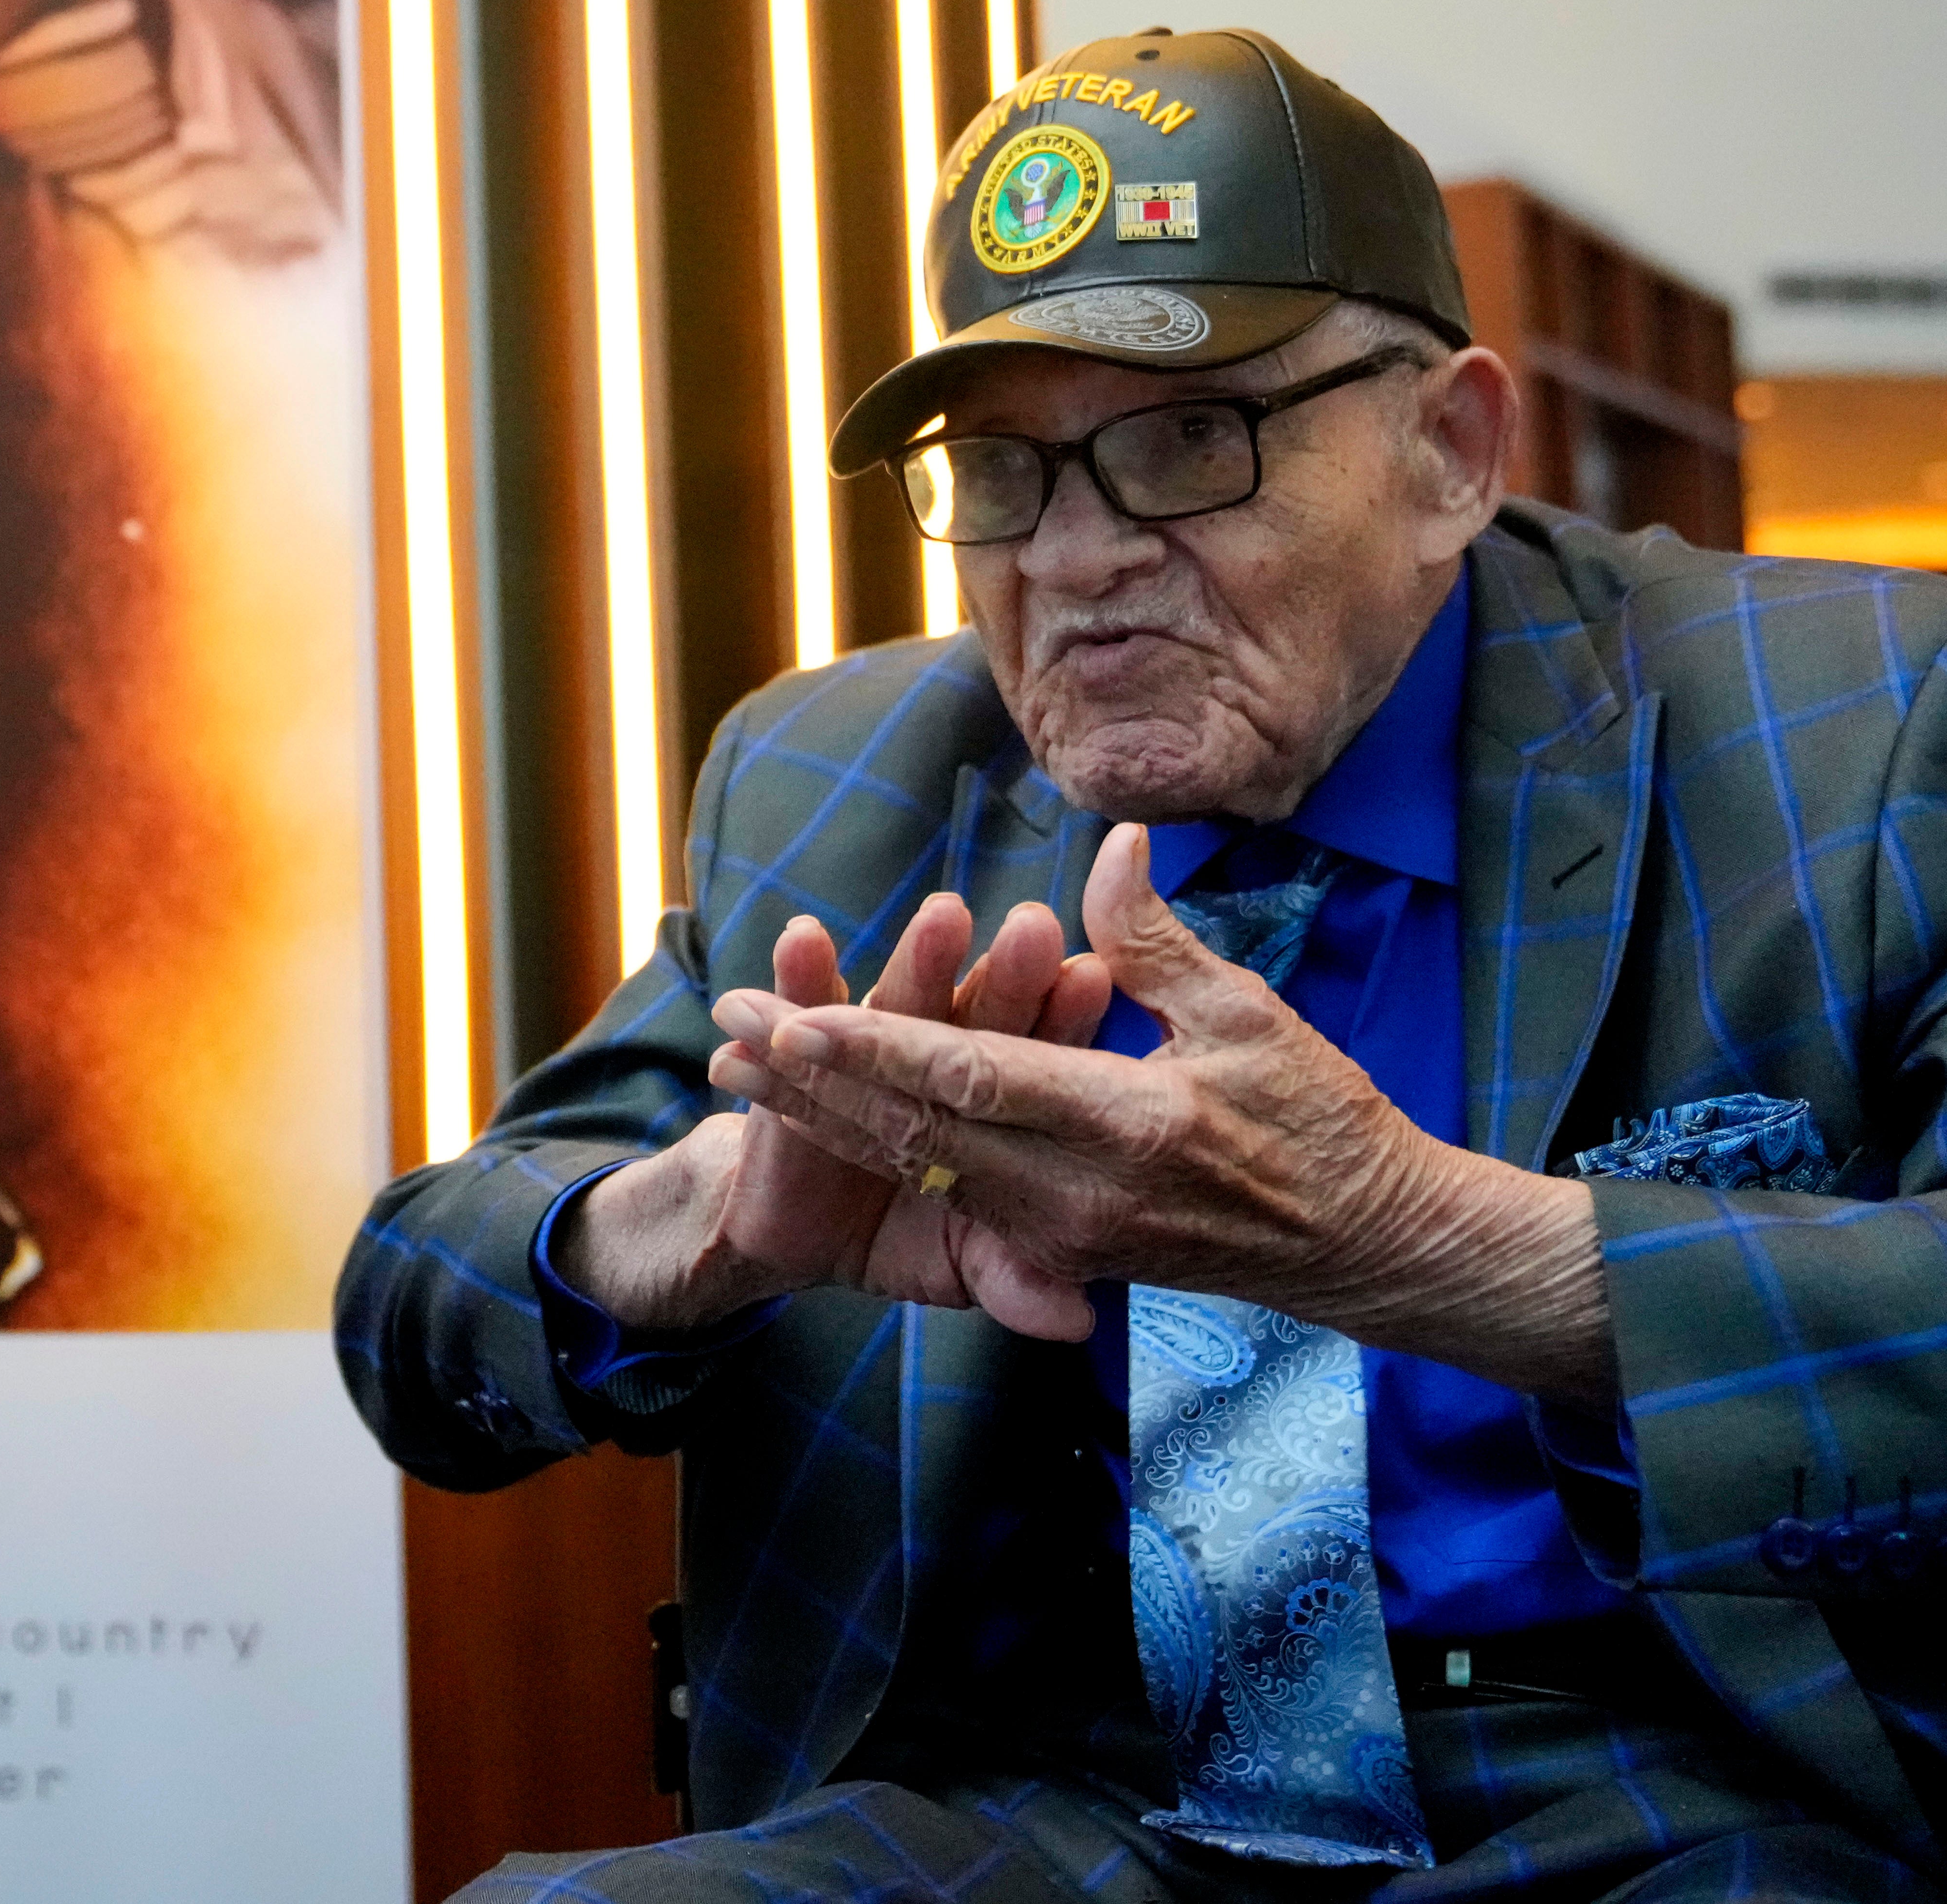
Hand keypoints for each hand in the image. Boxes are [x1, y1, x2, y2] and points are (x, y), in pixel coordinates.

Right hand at [552, 891, 1109, 1341]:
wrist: (800, 1225)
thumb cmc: (905, 1232)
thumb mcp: (968, 1267)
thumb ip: (1017, 1283)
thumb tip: (1075, 1324)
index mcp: (994, 1108)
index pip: (1038, 1062)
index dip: (1061, 1025)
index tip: (1093, 980)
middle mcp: (937, 1066)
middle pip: (979, 1021)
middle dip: (1005, 976)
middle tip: (1036, 928)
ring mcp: (867, 1058)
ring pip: (899, 1006)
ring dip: (917, 962)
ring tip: (945, 919)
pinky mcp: (792, 1061)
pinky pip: (797, 1012)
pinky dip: (796, 976)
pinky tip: (804, 938)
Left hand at [736, 825, 1611, 1397]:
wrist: (1368, 1243)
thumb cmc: (1321, 1117)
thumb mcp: (1248, 1015)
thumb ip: (1157, 940)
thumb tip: (1112, 844)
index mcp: (1126, 1123)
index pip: (970, 1078)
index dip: (874, 1046)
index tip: (796, 1014)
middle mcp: (1080, 1188)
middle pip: (917, 1132)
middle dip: (813, 1084)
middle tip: (729, 1030)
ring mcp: (1069, 1231)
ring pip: (921, 1171)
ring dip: (826, 1124)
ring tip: (743, 1077)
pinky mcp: (1067, 1252)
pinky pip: (955, 1202)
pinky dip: (883, 1159)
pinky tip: (821, 1130)